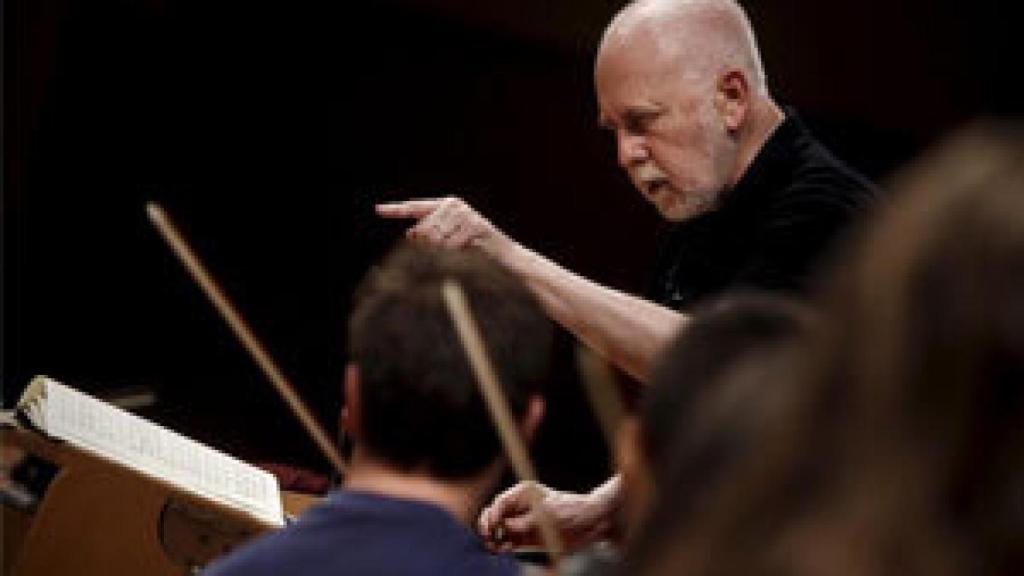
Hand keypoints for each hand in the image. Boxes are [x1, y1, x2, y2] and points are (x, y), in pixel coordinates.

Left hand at [375, 196, 509, 256]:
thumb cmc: (477, 250)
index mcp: (446, 205)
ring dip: (447, 251)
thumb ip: (430, 235)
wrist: (506, 256)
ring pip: (436, 239)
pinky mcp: (474, 225)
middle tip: (453, 248)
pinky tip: (471, 250)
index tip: (377, 209)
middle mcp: (454, 204)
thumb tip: (410, 234)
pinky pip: (450, 246)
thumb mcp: (449, 241)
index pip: (415, 208)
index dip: (396, 210)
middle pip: (424, 230)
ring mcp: (465, 213)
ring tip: (464, 249)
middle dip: (432, 245)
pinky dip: (458, 254)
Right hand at [478, 481, 616, 552]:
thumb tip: (505, 528)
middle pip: (494, 516)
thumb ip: (525, 522)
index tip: (491, 528)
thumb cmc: (571, 512)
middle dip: (489, 527)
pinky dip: (502, 547)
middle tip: (488, 539)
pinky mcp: (525, 537)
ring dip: (493, 539)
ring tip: (493, 548)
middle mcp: (519, 507)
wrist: (591, 524)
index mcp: (523, 493)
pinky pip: (508, 542)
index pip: (500, 503)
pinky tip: (502, 551)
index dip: (492, 515)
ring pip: (498, 531)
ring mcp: (521, 522)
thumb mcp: (547, 516)